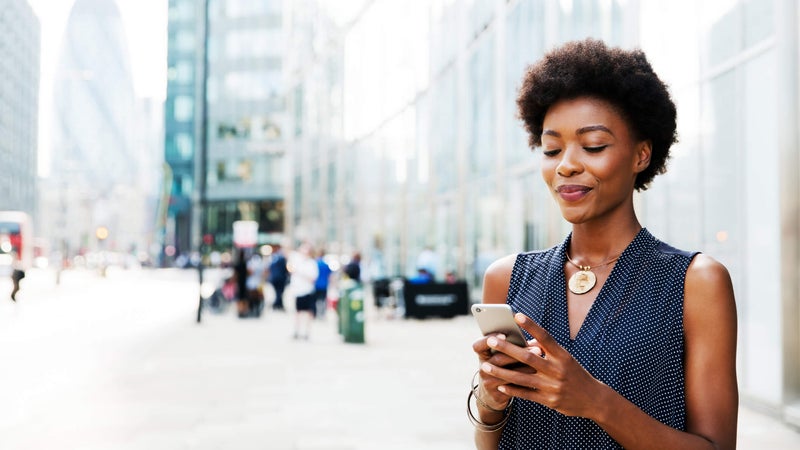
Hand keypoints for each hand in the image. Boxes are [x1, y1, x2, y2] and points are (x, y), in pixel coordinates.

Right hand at [472, 333, 540, 410]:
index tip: (504, 335)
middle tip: (536, 348)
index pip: (478, 346)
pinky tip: (536, 374)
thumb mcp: (499, 356)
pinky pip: (513, 386)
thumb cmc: (501, 367)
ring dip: (525, 366)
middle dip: (518, 353)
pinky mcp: (497, 394)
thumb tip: (535, 341)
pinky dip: (525, 379)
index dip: (488, 340)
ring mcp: (488, 382)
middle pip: (498, 359)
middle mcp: (483, 368)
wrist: (492, 393)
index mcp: (482, 355)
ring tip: (539, 360)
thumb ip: (511, 346)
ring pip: (507, 373)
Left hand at [479, 313, 603, 417]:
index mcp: (563, 356)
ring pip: (521, 377)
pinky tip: (500, 386)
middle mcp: (557, 369)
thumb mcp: (566, 359)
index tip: (517, 315)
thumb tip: (526, 342)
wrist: (594, 399)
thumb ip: (547, 351)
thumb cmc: (575, 373)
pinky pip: (526, 394)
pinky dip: (512, 390)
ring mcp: (552, 386)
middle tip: (491, 341)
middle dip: (507, 349)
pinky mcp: (548, 400)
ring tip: (485, 366)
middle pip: (528, 357)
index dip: (531, 326)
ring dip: (502, 372)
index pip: (545, 337)